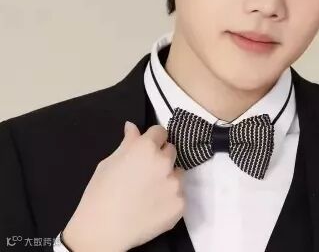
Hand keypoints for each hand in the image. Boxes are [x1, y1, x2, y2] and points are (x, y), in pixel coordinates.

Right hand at [62, 121, 184, 251]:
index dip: (153, 138)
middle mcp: (165, 162)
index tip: (147, 147)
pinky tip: (154, 205)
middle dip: (161, 156)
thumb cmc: (100, 193)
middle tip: (147, 171)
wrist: (102, 230)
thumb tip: (132, 126)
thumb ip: (127, 142)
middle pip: (171, 150)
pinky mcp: (180, 204)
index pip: (160, 131)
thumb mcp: (109, 162)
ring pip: (177, 172)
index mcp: (146, 147)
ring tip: (150, 191)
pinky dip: (169, 198)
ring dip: (168, 176)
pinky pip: (179, 194)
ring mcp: (175, 184)